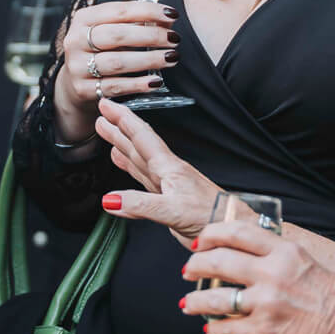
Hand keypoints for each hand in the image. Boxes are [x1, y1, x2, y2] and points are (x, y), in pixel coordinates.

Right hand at [52, 0, 180, 131]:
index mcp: (84, 18)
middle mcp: (75, 40)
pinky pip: (115, 87)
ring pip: (117, 62)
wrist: (75, 80)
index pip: (120, 10)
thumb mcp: (109, 29)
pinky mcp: (83, 89)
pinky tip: (156, 81)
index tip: (172, 14)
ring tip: (171, 58)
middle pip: (117, 35)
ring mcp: (77, 66)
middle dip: (151, 36)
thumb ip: (134, 23)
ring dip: (149, 60)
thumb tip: (167, 21)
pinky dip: (138, 84)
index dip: (148, 11)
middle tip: (174, 39)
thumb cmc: (100, 49)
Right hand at [93, 98, 221, 242]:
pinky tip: (122, 163)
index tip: (108, 105)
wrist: (231, 228)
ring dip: (122, 144)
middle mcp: (168, 172)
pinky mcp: (168, 198)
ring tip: (107, 131)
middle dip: (119, 127)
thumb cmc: (212, 217)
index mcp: (170, 168)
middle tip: (102, 112)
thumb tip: (111, 199)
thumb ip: (141, 204)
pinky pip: (142, 177)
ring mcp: (168, 184)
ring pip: (139, 158)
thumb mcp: (174, 211)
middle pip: (138, 143)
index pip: (142, 137)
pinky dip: (129, 167)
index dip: (124, 120)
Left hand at [179, 219, 334, 333]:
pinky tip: (210, 329)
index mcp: (283, 251)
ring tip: (187, 305)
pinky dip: (214, 330)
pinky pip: (228, 328)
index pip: (236, 232)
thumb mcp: (302, 259)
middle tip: (188, 270)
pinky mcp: (265, 330)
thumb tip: (238, 250)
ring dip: (195, 302)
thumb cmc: (328, 293)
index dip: (210, 235)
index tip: (200, 242)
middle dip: (195, 265)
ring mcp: (267, 302)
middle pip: (218, 261)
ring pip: (216, 299)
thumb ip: (272, 252)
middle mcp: (272, 273)